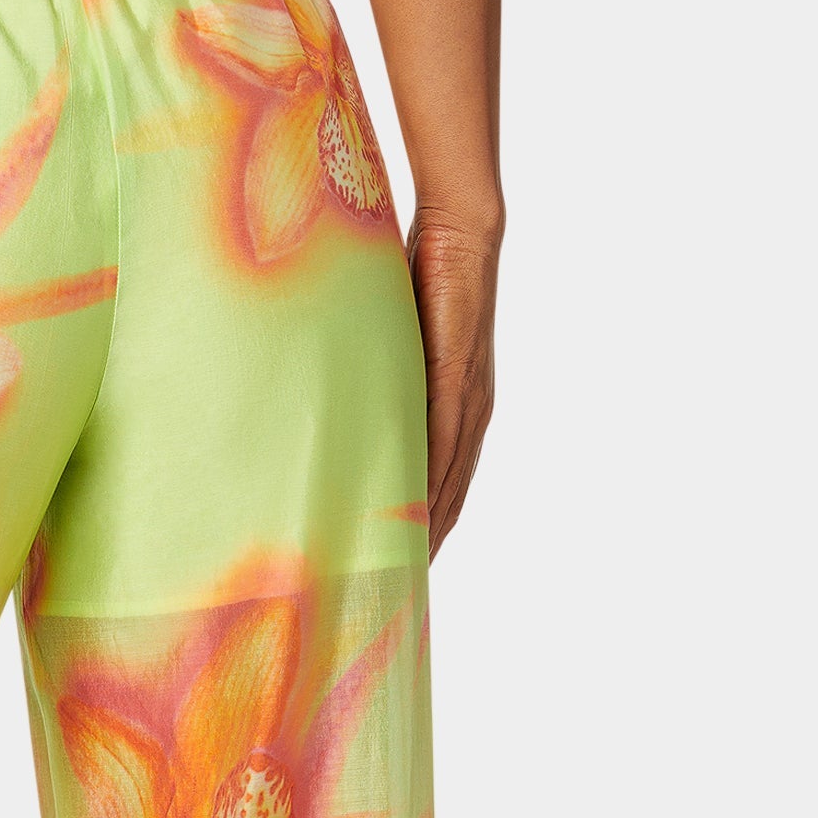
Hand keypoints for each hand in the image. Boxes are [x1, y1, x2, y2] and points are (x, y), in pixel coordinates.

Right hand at [407, 208, 500, 559]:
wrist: (460, 229)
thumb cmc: (425, 276)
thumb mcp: (398, 345)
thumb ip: (384, 380)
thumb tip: (345, 407)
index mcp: (461, 407)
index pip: (445, 485)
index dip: (427, 530)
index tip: (402, 569)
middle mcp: (473, 412)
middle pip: (450, 497)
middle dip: (427, 544)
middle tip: (397, 588)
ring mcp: (468, 399)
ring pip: (448, 481)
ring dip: (427, 527)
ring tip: (400, 568)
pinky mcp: (458, 379)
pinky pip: (442, 445)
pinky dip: (429, 485)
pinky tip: (414, 517)